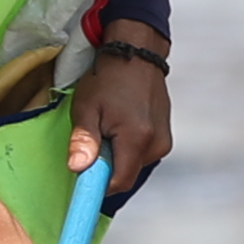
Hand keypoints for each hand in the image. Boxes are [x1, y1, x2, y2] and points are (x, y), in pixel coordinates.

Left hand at [62, 44, 171, 193]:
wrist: (137, 56)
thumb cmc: (108, 79)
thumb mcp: (87, 108)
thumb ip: (84, 140)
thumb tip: (78, 169)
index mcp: (137, 139)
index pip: (119, 183)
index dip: (98, 187)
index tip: (82, 181)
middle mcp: (157, 145)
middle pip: (126, 176)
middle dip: (106, 169)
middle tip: (93, 142)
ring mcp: (164, 142)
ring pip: (133, 166)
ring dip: (117, 157)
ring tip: (108, 129)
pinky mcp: (165, 137)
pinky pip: (141, 155)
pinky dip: (127, 149)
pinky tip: (120, 127)